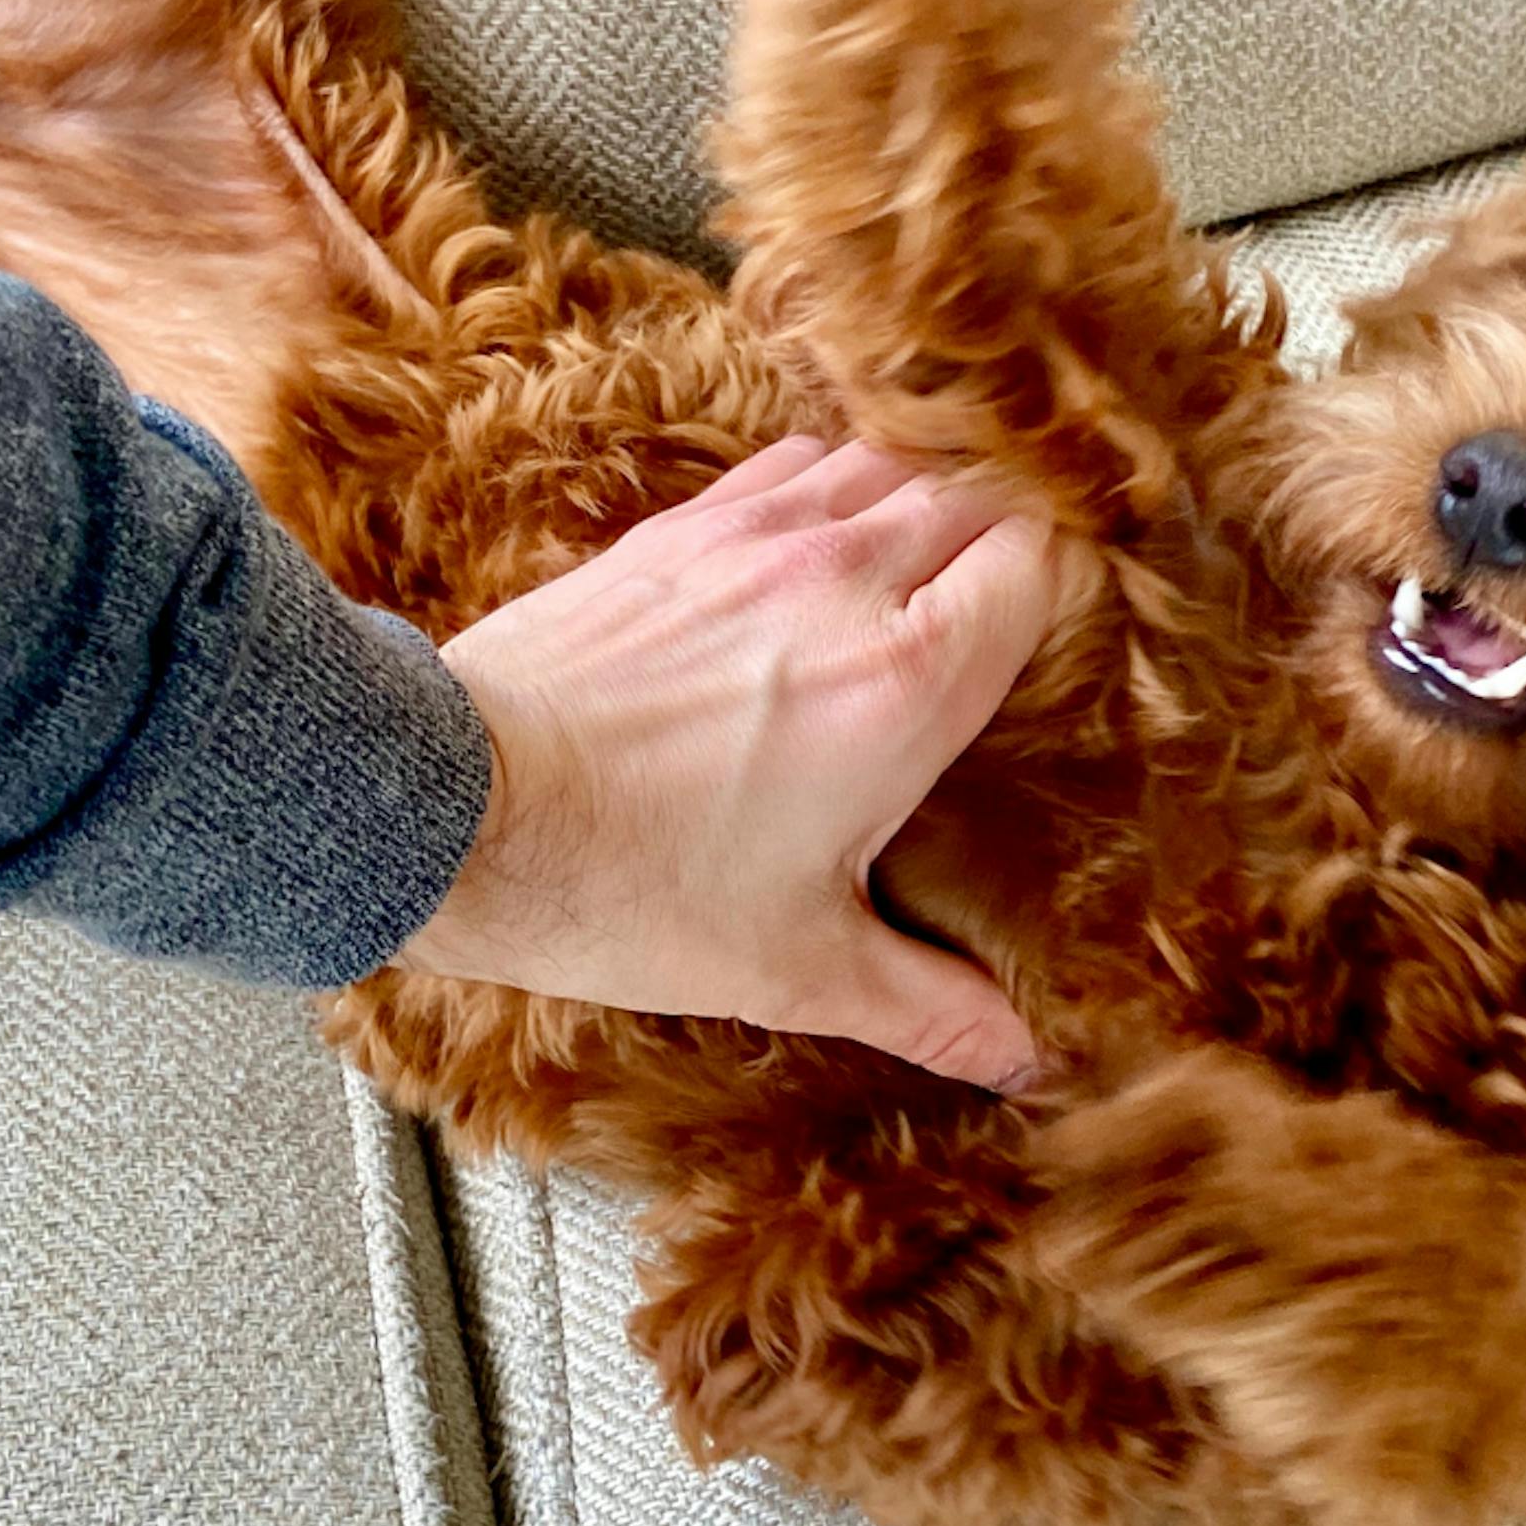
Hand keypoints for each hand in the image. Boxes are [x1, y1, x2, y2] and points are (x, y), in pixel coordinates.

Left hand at [394, 435, 1058, 1087]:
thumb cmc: (628, 888)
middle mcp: (845, 577)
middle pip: (979, 498)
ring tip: (926, 570)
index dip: (1067, 591)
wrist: (458, 810)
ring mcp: (756, 537)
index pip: (1042, 563)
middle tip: (1011, 612)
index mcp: (905, 677)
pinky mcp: (679, 527)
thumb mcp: (798, 966)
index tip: (1067, 642)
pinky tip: (822, 543)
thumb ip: (931, 1003)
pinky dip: (832, 487)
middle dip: (1007, 545)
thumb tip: (1025, 1061)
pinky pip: (795, 464)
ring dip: (922, 504)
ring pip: (889, 464)